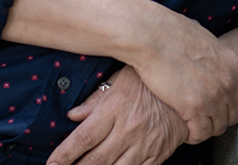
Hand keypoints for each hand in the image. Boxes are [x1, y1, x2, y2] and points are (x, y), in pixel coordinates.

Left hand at [47, 67, 187, 164]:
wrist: (186, 91)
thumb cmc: (149, 83)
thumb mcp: (120, 80)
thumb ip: (95, 100)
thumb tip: (73, 116)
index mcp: (115, 110)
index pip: (84, 137)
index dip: (65, 153)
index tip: (52, 164)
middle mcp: (127, 130)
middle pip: (96, 159)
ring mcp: (143, 146)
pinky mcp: (156, 156)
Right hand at [128, 12, 237, 143]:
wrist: (152, 36)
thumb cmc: (171, 31)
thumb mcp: (205, 38)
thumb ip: (214, 55)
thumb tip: (209, 55)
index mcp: (235, 64)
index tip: (229, 106)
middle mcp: (229, 82)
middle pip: (235, 115)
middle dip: (221, 118)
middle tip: (206, 116)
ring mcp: (214, 96)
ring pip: (218, 127)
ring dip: (207, 127)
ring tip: (194, 124)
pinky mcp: (195, 108)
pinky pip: (201, 133)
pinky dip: (194, 134)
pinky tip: (186, 129)